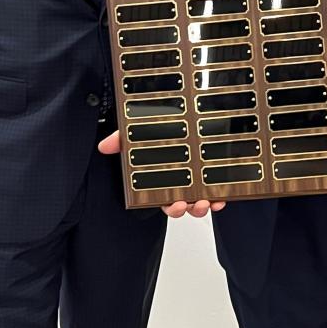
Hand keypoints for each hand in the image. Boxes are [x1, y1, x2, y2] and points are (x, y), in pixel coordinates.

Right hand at [98, 128, 225, 215]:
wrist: (191, 117)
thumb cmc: (164, 129)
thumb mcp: (140, 133)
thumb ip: (122, 139)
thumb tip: (104, 145)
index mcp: (163, 180)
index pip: (164, 200)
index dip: (172, 207)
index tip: (176, 204)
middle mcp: (181, 185)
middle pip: (182, 206)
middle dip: (185, 210)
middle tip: (186, 204)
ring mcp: (198, 183)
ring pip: (200, 203)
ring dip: (203, 207)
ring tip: (206, 202)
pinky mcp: (214, 179)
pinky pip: (218, 194)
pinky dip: (221, 198)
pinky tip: (222, 198)